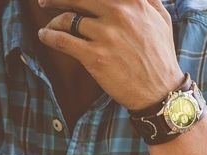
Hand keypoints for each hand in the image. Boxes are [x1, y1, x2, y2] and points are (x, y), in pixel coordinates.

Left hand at [37, 0, 184, 109]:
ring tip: (51, 26)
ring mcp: (106, 35)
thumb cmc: (161, 56)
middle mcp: (120, 14)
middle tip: (46, 2)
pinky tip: (45, 36)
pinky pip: (62, 40)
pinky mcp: (95, 56)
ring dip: (54, 22)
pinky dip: (49, 36)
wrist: (161, 93)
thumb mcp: (161, 20)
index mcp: (134, 3)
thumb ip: (148, 0)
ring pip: (67, 19)